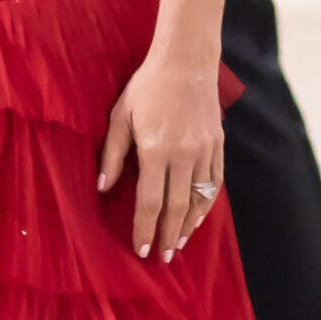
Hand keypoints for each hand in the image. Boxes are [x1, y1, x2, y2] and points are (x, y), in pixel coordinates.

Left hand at [98, 53, 224, 264]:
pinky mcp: (218, 145)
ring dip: (188, 226)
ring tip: (178, 244)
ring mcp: (205, 151)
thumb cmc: (147, 87)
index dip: (145, 228)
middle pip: (177, 208)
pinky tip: (198, 217)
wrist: (186, 62)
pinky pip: (214, 183)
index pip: (151, 201)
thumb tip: (102, 187)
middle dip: (168, 236)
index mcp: (156, 149)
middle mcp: (184, 154)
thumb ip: (112, 154)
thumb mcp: (120, 116)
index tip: (141, 248)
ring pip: (199, 200)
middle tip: (162, 257)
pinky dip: (207, 204)